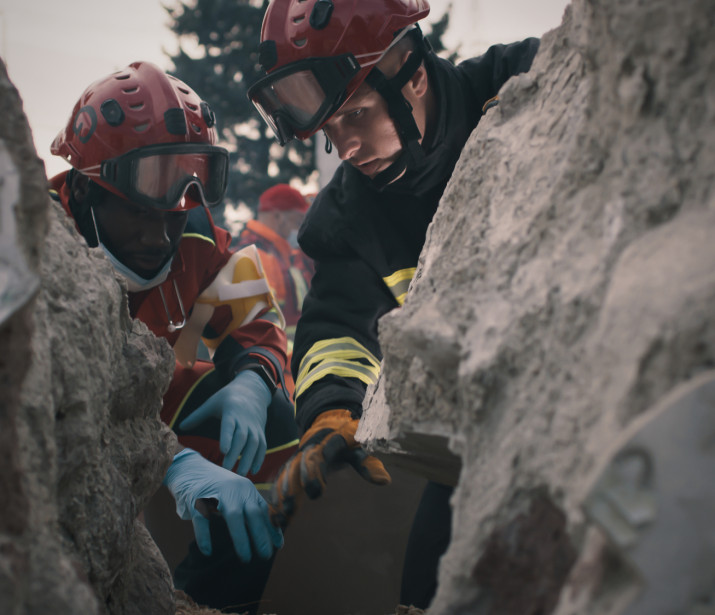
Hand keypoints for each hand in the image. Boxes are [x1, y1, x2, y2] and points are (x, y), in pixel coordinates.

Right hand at [163, 449, 282, 559]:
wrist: (188, 467)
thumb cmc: (216, 487)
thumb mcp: (236, 493)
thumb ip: (249, 509)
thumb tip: (269, 535)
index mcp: (246, 489)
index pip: (263, 509)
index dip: (271, 528)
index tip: (279, 546)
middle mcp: (235, 489)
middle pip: (253, 513)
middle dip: (261, 535)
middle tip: (265, 555)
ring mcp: (217, 493)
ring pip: (233, 516)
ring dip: (241, 538)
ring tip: (245, 558)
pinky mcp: (197, 498)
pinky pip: (203, 520)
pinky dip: (205, 537)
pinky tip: (208, 551)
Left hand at [180, 369, 269, 474]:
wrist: (252, 390)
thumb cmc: (227, 398)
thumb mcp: (211, 403)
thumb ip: (197, 416)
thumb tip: (179, 427)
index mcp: (231, 412)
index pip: (229, 426)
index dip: (227, 437)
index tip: (223, 451)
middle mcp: (244, 420)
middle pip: (241, 438)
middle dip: (235, 454)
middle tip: (226, 470)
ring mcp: (254, 427)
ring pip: (254, 444)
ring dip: (248, 459)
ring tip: (240, 474)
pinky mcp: (260, 432)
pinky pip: (262, 446)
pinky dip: (259, 458)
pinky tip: (253, 471)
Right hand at [270, 409, 390, 527]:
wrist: (329, 422)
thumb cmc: (349, 439)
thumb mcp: (362, 447)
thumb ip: (370, 463)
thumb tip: (385, 481)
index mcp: (328, 442)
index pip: (318, 455)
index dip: (314, 472)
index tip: (315, 493)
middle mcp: (309, 448)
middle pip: (297, 466)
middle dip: (292, 487)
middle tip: (290, 509)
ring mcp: (299, 456)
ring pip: (287, 473)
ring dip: (281, 495)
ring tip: (279, 518)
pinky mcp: (292, 465)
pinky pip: (281, 480)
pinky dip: (276, 497)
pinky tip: (273, 517)